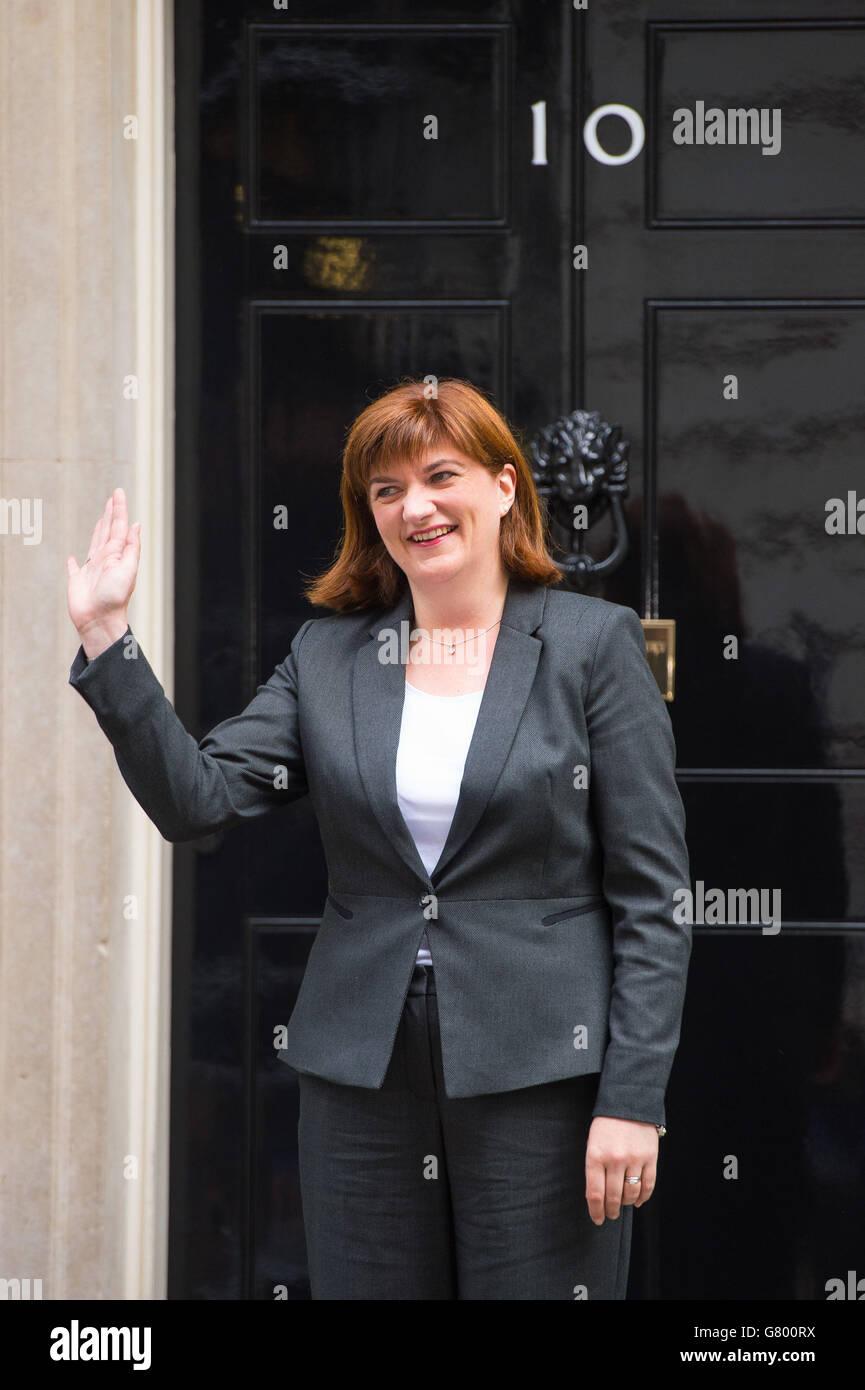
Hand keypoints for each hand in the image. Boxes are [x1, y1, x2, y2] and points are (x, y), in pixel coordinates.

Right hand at [66, 488, 140, 657]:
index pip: (119, 526)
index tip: (118, 492)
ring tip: (101, 519)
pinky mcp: (78, 581)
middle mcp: (105, 559)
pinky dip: (74, 562)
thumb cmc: (115, 597)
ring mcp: (92, 569)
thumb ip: (131, 547)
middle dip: (111, 514)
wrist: (99, 620)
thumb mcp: (128, 568)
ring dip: (98, 530)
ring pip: (94, 544)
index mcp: (117, 554)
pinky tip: (74, 558)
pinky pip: (75, 568)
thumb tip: (136, 524)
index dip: (119, 509)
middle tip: (113, 498)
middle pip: (108, 531)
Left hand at [585, 1115, 658, 1224]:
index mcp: (595, 1156)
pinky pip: (648, 1185)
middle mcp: (615, 1160)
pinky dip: (642, 1197)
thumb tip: (598, 1196)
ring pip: (631, 1193)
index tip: (597, 1219)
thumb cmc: (606, 1125)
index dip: (596, 1211)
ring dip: (626, 1204)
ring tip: (622, 1205)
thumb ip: (594, 1168)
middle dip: (611, 1211)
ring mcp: (634, 1159)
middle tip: (610, 1215)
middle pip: (613, 1197)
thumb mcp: (592, 1143)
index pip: (595, 1194)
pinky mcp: (650, 1158)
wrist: (628, 1103)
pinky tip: (637, 1200)